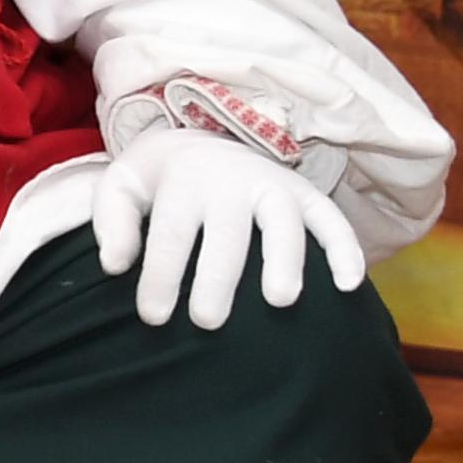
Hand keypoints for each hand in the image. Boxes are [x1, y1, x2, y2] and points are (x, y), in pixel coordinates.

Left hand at [88, 126, 363, 331]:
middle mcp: (232, 181)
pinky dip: (345, 248)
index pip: (172, 234)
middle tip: (207, 321)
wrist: (199, 140)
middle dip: (218, 278)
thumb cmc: (156, 182)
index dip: (162, 275)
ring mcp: (274, 186)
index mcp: (184, 181)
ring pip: (283, 223)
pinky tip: (350, 285)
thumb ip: (112, 223)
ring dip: (285, 259)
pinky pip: (332, 219)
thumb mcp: (121, 187)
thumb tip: (114, 266)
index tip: (154, 317)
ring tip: (280, 301)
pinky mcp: (307, 195)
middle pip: (227, 233)